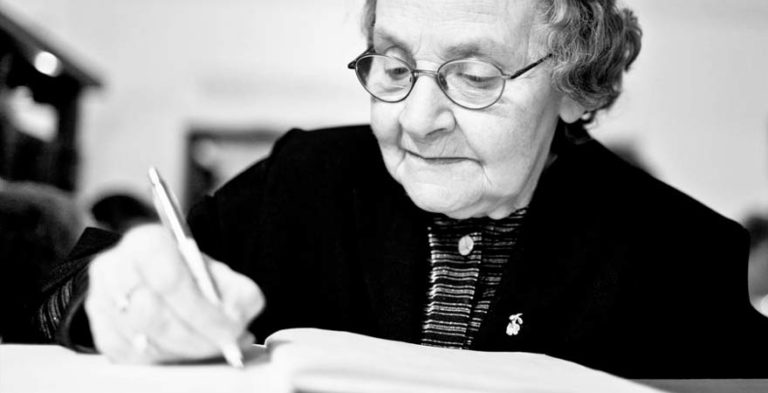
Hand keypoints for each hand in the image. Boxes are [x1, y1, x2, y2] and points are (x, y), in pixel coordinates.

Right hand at [84, 224, 263, 363]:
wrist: (158, 279)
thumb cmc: (192, 276)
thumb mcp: (223, 275)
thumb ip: (239, 293)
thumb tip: (235, 320)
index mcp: (146, 242)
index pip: (170, 281)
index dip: (202, 312)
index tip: (229, 330)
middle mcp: (115, 267)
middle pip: (153, 314)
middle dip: (196, 337)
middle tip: (224, 345)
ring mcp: (100, 299)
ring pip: (142, 340)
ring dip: (183, 351)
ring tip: (209, 347)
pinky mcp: (99, 329)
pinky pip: (130, 357)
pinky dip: (163, 359)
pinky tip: (184, 351)